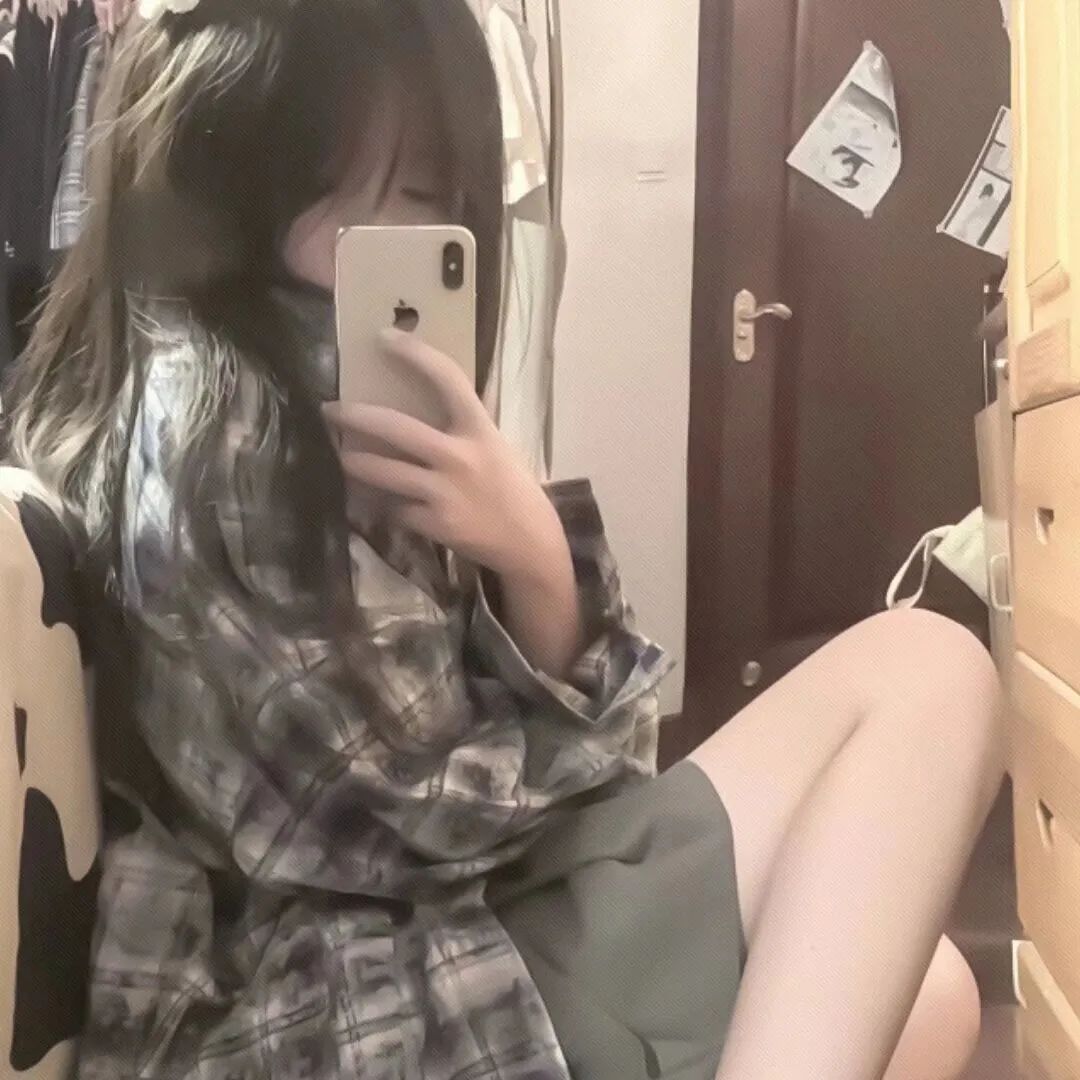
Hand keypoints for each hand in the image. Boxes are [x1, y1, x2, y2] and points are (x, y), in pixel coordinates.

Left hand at [323, 329, 566, 581]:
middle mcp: (460, 457)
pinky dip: (386, 506)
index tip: (384, 337)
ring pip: (384, 472)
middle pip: (396, 428)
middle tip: (330, 410)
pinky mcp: (435, 524)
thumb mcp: (497, 446)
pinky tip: (378, 504)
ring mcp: (445, 493)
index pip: (448, 379)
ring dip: (354, 463)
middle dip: (355, 417)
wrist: (529, 541)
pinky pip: (396, 509)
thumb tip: (431, 398)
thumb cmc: (513, 488)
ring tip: (340, 457)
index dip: (415, 354)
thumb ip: (466, 426)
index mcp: (480, 430)